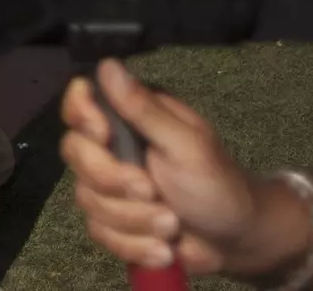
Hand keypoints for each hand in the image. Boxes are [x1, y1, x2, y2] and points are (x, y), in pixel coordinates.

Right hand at [60, 61, 272, 274]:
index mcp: (130, 117)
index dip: (81, 115)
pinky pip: (99, 232)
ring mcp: (108, 185)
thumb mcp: (187, 145)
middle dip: (114, 182)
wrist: (237, 240)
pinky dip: (133, 245)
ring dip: (134, 220)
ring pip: (87, 198)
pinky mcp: (111, 220)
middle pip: (75, 152)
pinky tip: (163, 249)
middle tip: (152, 192)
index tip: (102, 134)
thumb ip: (144, 109)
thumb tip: (107, 64)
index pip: (81, 100)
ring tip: (172, 226)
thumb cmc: (219, 185)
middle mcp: (112, 145)